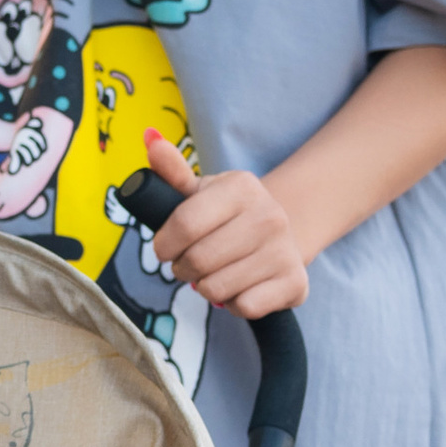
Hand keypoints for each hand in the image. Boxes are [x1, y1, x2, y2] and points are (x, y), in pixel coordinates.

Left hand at [134, 129, 308, 317]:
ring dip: (206, 288)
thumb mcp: (202, 191)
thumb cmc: (229, 214)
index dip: (164, 244)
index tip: (164, 248)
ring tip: (215, 273)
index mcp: (243, 187)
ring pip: (217, 289)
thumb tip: (150, 138)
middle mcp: (270, 216)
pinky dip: (233, 304)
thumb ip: (173, 172)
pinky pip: (243, 307)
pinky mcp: (295, 283)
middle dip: (183, 269)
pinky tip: (240, 287)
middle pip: (198, 261)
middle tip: (190, 264)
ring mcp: (285, 250)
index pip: (184, 224)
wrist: (283, 231)